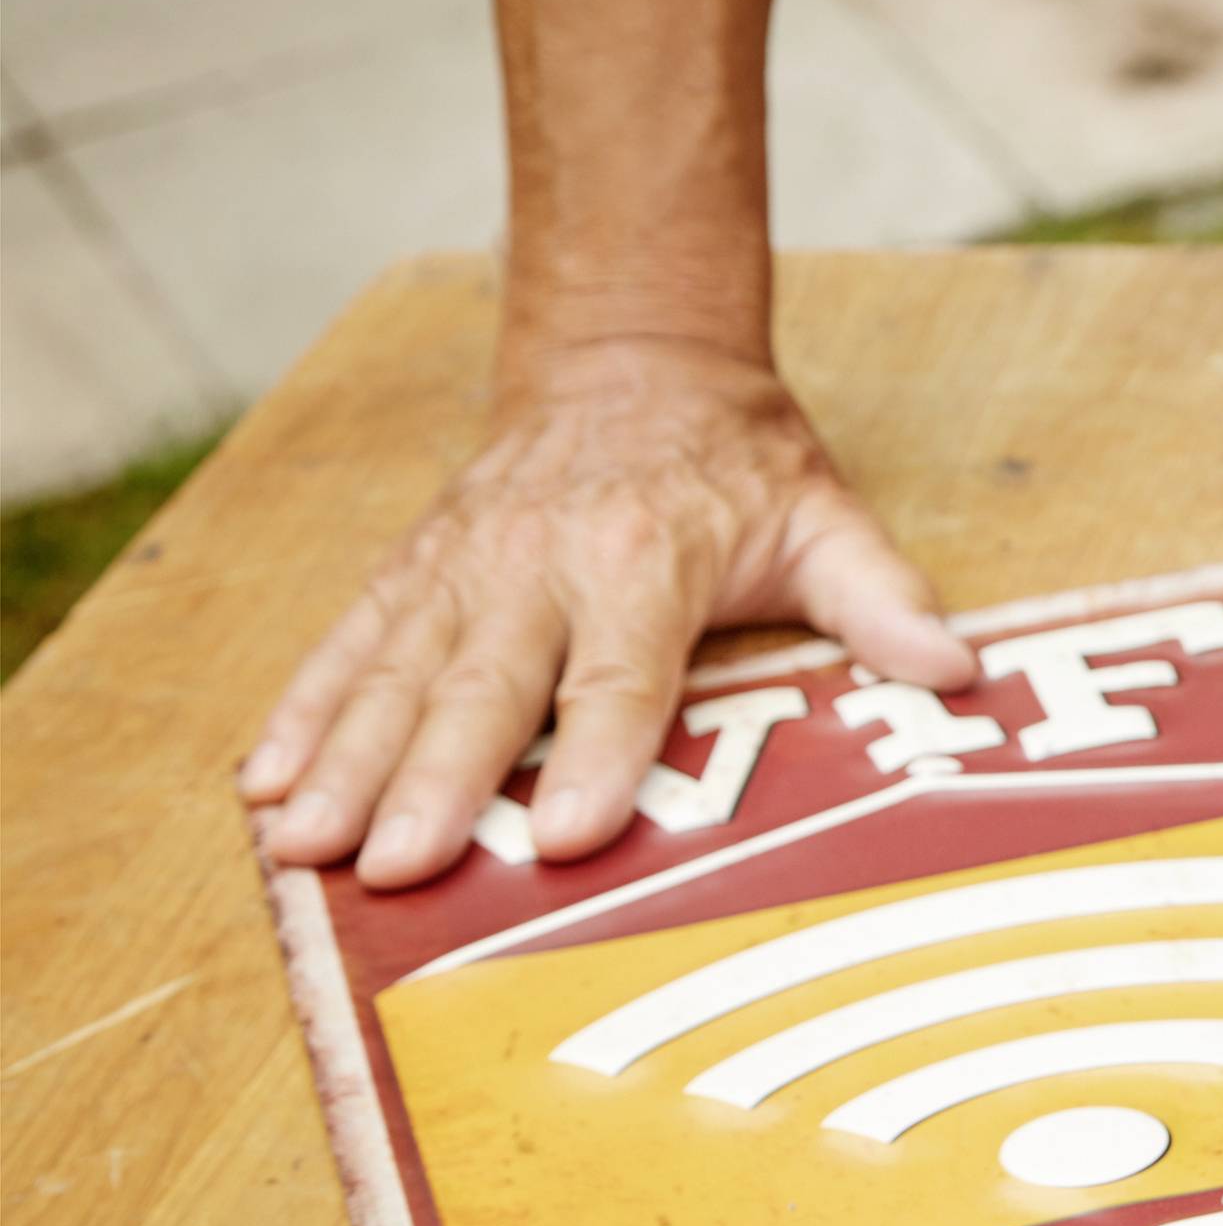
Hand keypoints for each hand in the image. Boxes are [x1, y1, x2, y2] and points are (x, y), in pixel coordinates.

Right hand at [240, 337, 975, 887]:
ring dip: (347, 762)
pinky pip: (349, 646)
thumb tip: (956, 668)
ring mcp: (465, 567)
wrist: (635, 359)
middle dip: (439, 779)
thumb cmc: (741, 466)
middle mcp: (542, 562)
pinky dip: (302, 713)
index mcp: (648, 558)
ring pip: (396, 673)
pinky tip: (263, 784)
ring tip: (303, 844)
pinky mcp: (415, 571)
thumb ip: (883, 600)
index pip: (622, 673)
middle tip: (401, 865)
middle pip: (487, 686)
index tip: (569, 831)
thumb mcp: (829, 519)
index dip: (596, 753)